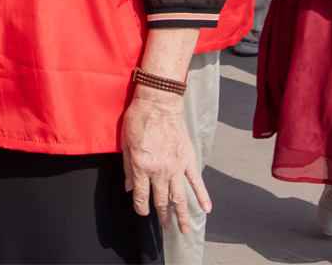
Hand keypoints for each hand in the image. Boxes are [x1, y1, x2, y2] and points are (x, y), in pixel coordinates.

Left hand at [121, 86, 209, 233]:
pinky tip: (206, 209)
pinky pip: (196, 181)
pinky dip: (202, 196)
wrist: (158, 103)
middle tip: (166, 227)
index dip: (141, 208)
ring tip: (184, 229)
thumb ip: (127, 168)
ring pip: (180, 197)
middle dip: (163, 216)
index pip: (141, 196)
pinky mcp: (188, 159)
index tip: (143, 213)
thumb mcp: (125, 144)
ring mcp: (175, 166)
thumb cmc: (138, 120)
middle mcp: (159, 170)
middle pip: (161, 200)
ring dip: (182, 215)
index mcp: (141, 166)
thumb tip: (128, 188)